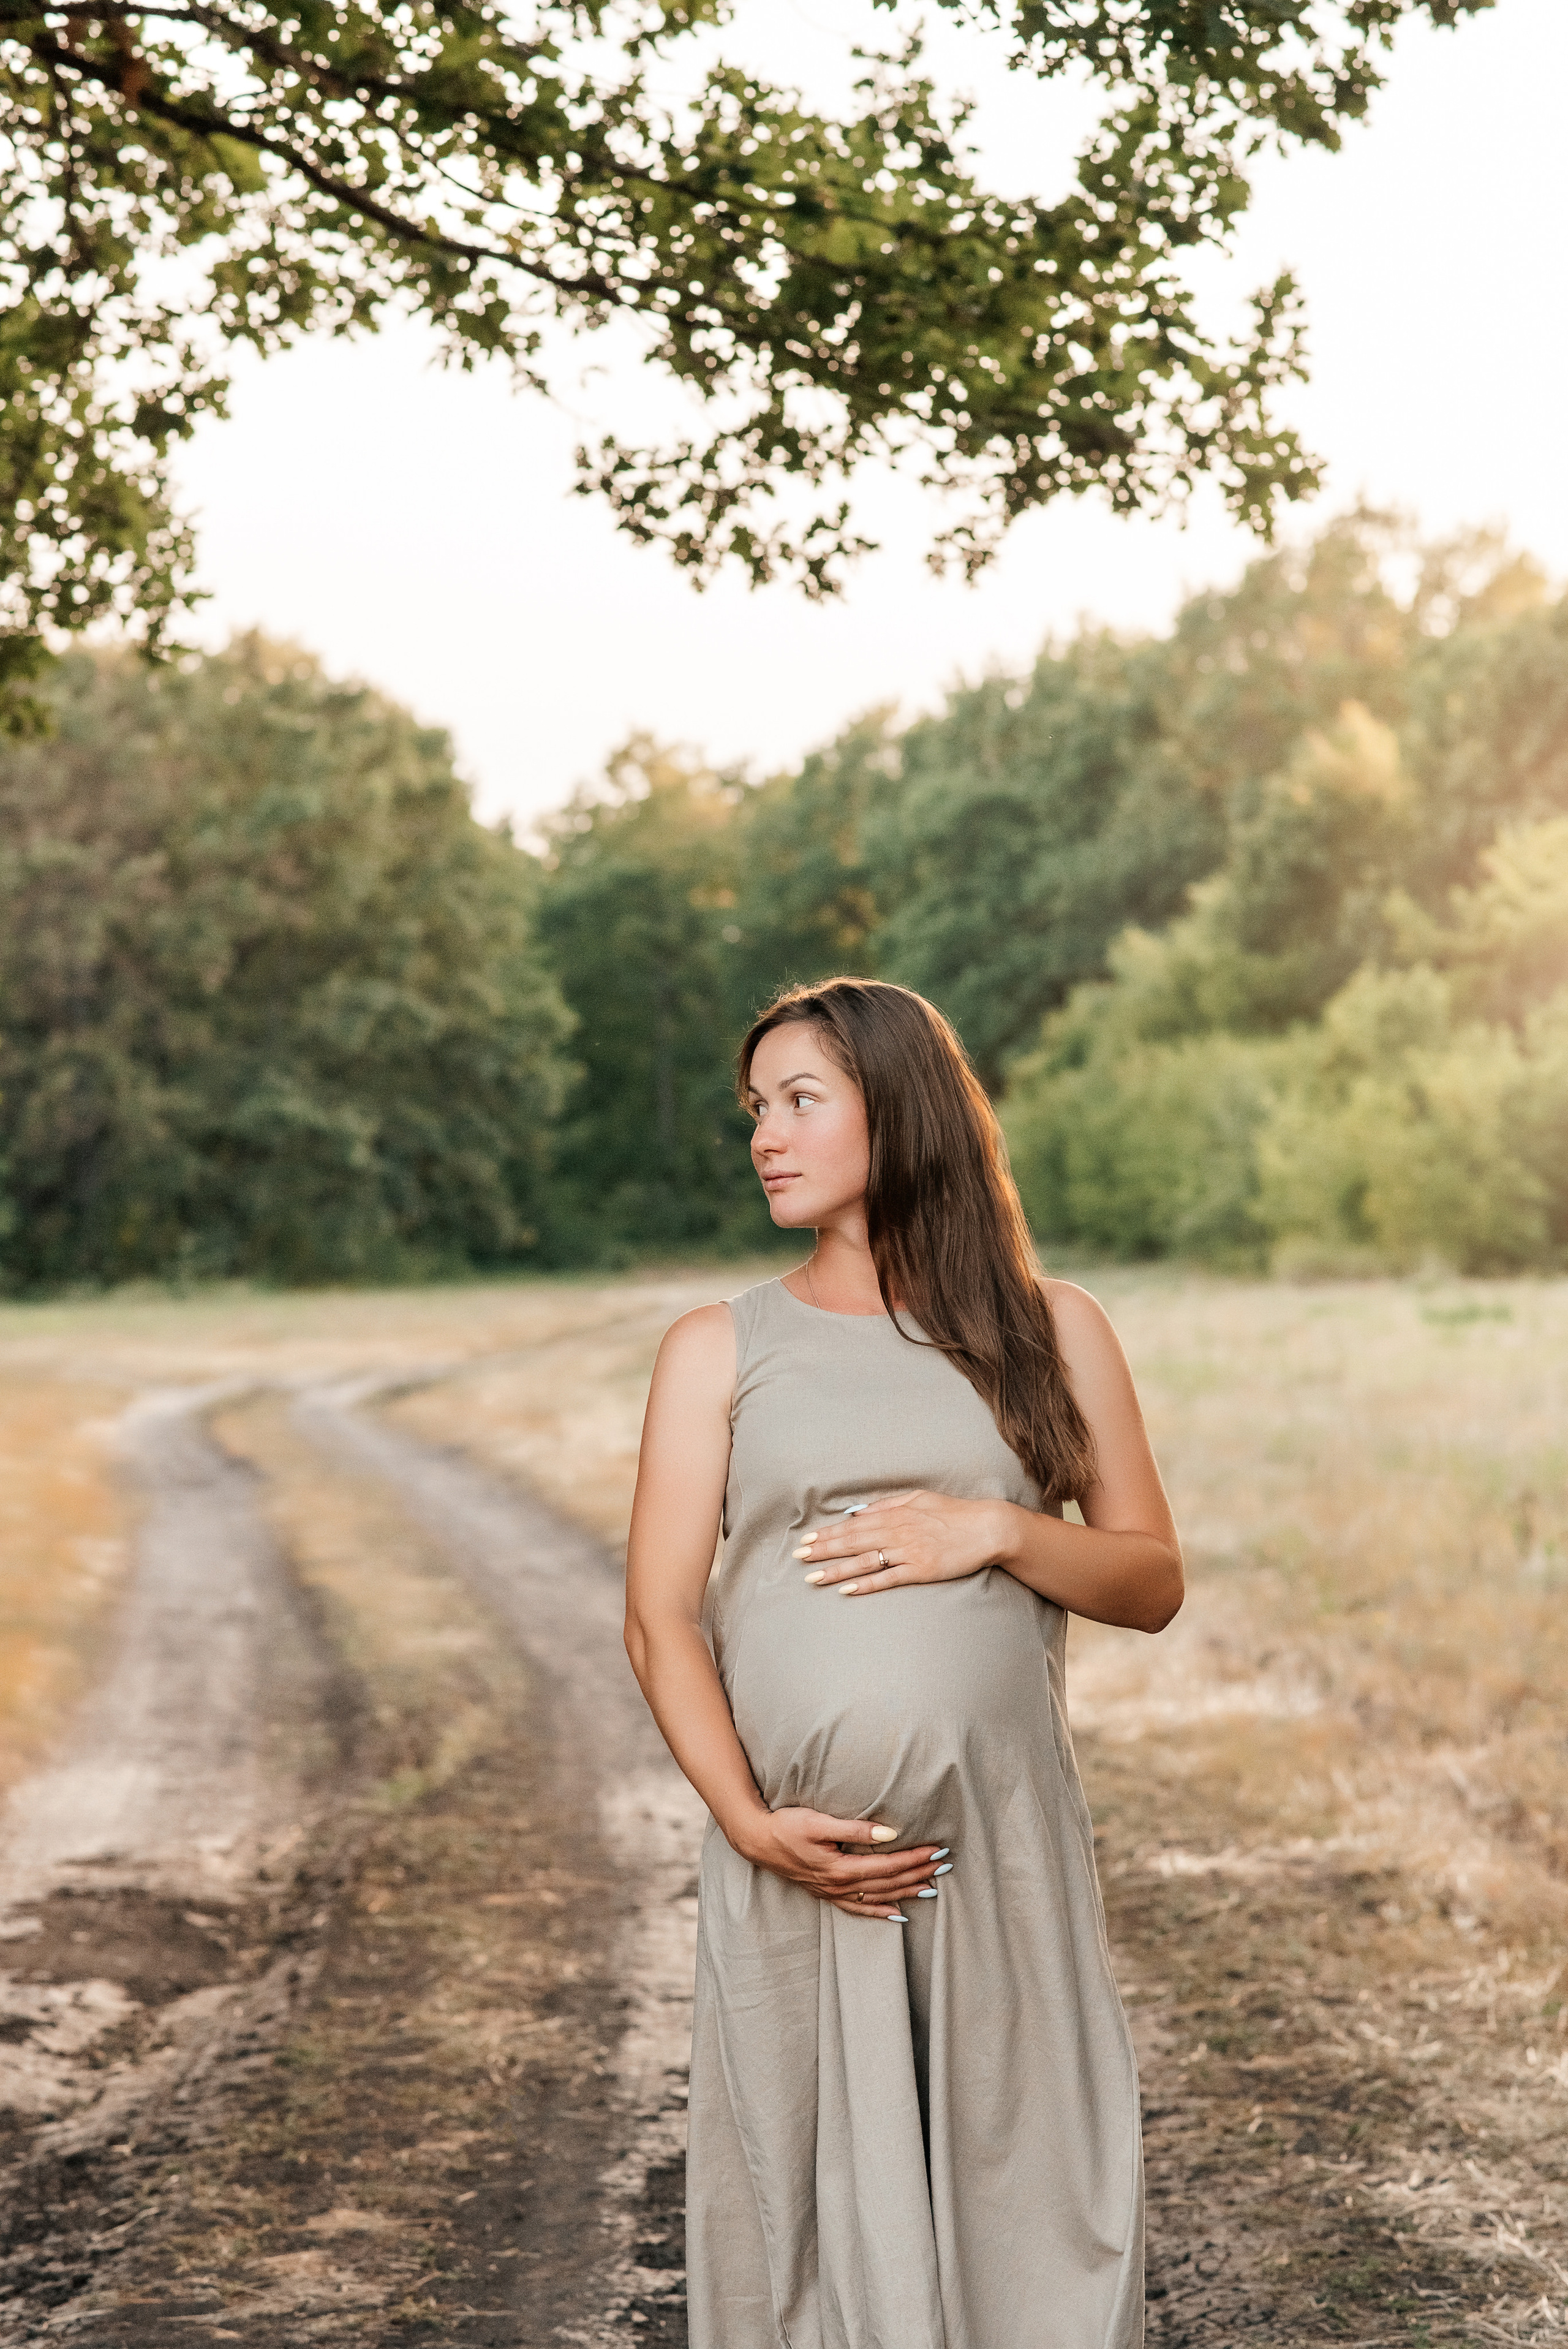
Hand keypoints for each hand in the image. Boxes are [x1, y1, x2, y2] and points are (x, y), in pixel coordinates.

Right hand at [734, 1806, 948, 1920]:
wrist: (757, 1840)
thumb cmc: (786, 1826)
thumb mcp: (818, 1822)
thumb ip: (854, 1829)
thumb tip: (889, 1833)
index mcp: (840, 1868)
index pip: (888, 1865)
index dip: (914, 1859)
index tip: (937, 1850)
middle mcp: (839, 1885)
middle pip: (888, 1883)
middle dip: (918, 1874)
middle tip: (944, 1865)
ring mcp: (833, 1893)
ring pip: (878, 1897)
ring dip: (906, 1892)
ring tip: (932, 1887)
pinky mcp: (826, 1893)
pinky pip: (858, 1909)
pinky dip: (880, 1912)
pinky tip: (897, 1913)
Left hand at [792, 1490, 1016, 1597]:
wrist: (987, 1528)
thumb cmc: (953, 1512)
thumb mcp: (918, 1498)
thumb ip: (887, 1505)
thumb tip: (858, 1513)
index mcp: (895, 1514)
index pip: (853, 1526)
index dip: (828, 1533)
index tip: (806, 1539)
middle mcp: (898, 1532)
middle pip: (853, 1542)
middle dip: (823, 1550)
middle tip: (798, 1558)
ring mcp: (908, 1552)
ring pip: (864, 1561)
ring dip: (836, 1570)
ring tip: (813, 1577)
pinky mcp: (921, 1570)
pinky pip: (887, 1579)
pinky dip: (866, 1584)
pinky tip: (846, 1590)